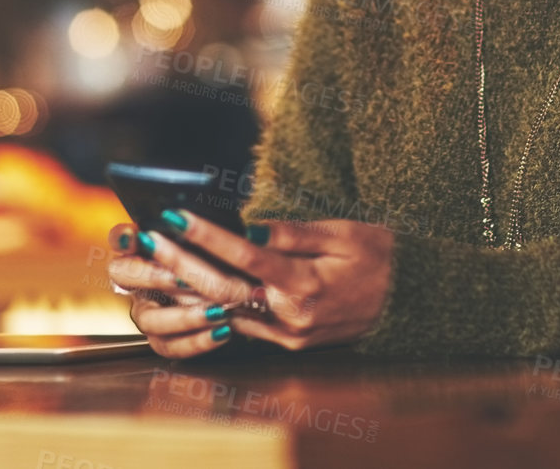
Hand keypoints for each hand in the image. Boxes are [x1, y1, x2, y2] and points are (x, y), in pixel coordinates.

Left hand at [106, 213, 392, 357]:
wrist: (411, 301)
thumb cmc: (381, 256)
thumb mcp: (346, 232)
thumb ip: (296, 233)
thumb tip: (251, 224)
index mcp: (307, 284)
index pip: (247, 256)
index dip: (208, 236)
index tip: (176, 216)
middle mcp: (293, 315)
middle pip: (224, 289)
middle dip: (181, 263)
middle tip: (149, 238)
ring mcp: (289, 335)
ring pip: (227, 311)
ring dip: (189, 286)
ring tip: (155, 259)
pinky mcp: (289, 343)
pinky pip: (243, 323)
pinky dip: (214, 304)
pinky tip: (187, 284)